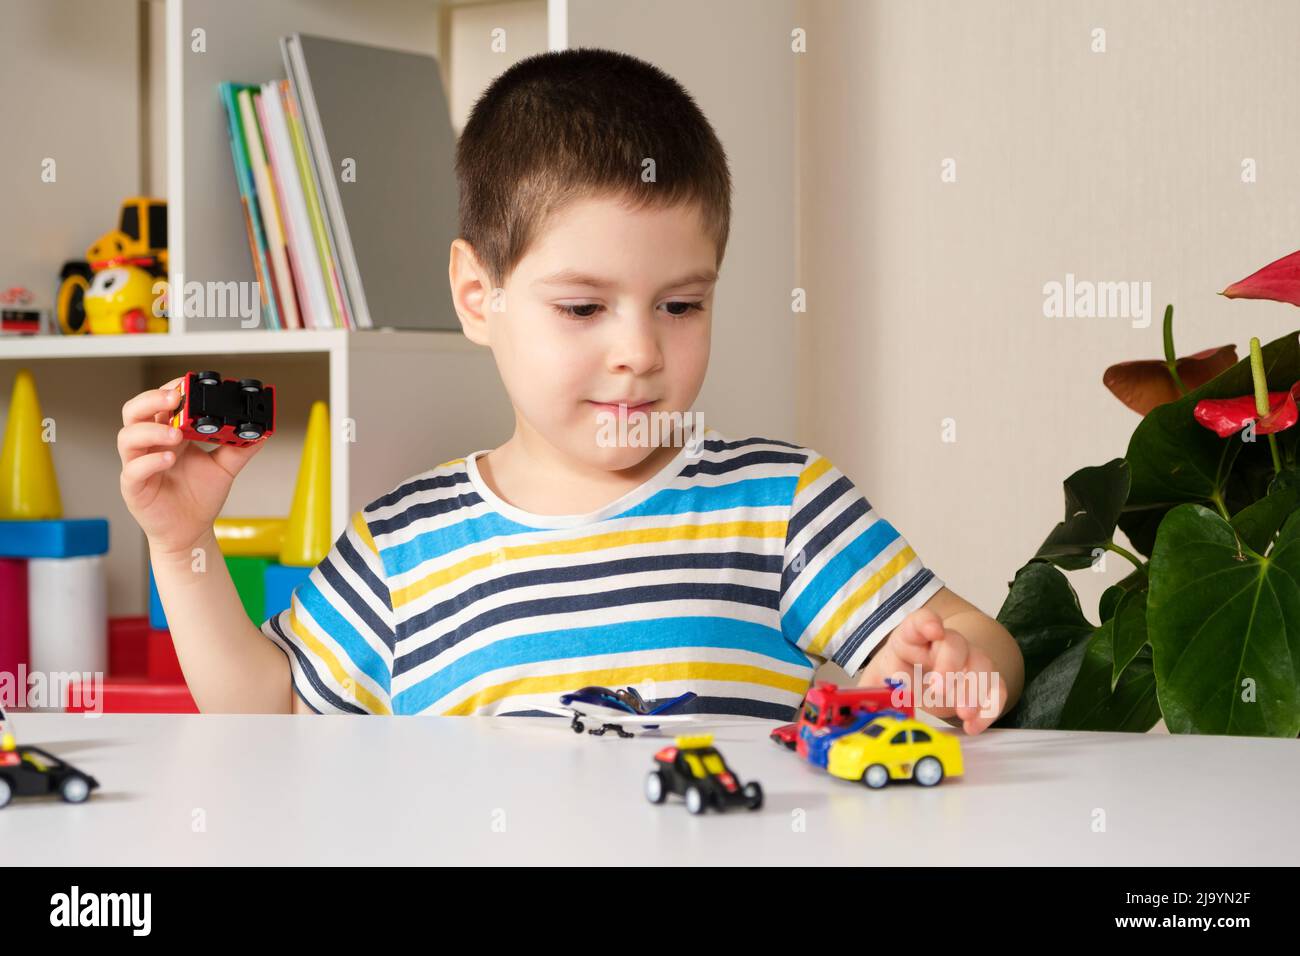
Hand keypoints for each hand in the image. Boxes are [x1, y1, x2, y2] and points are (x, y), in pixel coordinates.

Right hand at [118, 377, 264, 556]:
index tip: (186, 383)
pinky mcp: (134, 487)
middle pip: (135, 412)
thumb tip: (261, 431)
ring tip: (177, 434)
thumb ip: (240, 448)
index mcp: (168, 435)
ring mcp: (139, 465)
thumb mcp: (225, 468)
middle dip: (151, 400)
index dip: (169, 390)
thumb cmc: (200, 498)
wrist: (192, 532)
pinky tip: (169, 459)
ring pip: (128, 437)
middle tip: (174, 398)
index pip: (159, 403)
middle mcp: (150, 446)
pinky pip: (133, 470)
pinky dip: (150, 461)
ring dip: (152, 430)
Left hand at [860, 607, 1008, 733]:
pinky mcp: (982, 680)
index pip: (920, 621)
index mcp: (911, 638)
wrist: (919, 678)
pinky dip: (989, 707)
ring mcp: (967, 660)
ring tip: (963, 713)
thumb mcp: (877, 681)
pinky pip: (996, 688)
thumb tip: (855, 710)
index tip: (933, 629)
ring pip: (981, 663)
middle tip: (939, 690)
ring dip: (974, 689)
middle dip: (950, 665)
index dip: (927, 623)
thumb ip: (869, 693)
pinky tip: (974, 725)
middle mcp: (943, 645)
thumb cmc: (897, 676)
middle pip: (955, 643)